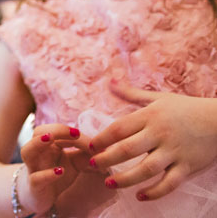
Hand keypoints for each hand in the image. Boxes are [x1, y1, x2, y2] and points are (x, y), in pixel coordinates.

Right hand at [18, 124, 96, 212]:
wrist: (42, 195)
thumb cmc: (57, 173)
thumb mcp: (75, 163)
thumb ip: (87, 154)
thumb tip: (105, 148)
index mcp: (47, 143)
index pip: (58, 131)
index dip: (74, 133)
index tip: (94, 141)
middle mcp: (37, 151)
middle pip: (39, 132)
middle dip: (56, 130)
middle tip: (76, 133)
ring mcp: (33, 167)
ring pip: (27, 150)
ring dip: (38, 143)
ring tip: (51, 138)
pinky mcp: (34, 184)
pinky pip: (36, 177)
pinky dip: (47, 174)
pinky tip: (60, 171)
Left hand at [88, 82, 216, 200]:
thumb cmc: (186, 108)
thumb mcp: (159, 98)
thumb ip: (131, 94)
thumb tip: (109, 81)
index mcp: (150, 116)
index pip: (119, 128)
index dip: (101, 139)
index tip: (89, 146)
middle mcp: (160, 134)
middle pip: (128, 149)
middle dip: (107, 159)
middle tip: (92, 165)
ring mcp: (174, 152)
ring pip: (146, 169)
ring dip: (125, 179)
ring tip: (109, 183)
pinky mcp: (188, 167)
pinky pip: (169, 183)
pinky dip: (155, 192)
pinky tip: (140, 196)